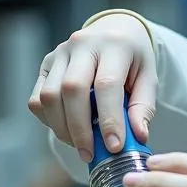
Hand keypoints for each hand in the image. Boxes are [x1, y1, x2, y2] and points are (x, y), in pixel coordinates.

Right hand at [29, 13, 156, 162]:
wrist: (116, 32)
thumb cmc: (134, 60)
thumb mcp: (149, 78)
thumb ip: (144, 107)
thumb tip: (138, 136)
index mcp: (114, 45)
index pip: (107, 84)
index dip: (109, 119)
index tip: (115, 147)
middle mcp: (83, 44)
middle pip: (72, 90)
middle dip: (81, 128)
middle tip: (91, 154)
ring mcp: (60, 53)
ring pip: (50, 96)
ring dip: (63, 128)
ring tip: (81, 145)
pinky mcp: (45, 64)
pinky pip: (37, 98)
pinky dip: (50, 120)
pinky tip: (68, 128)